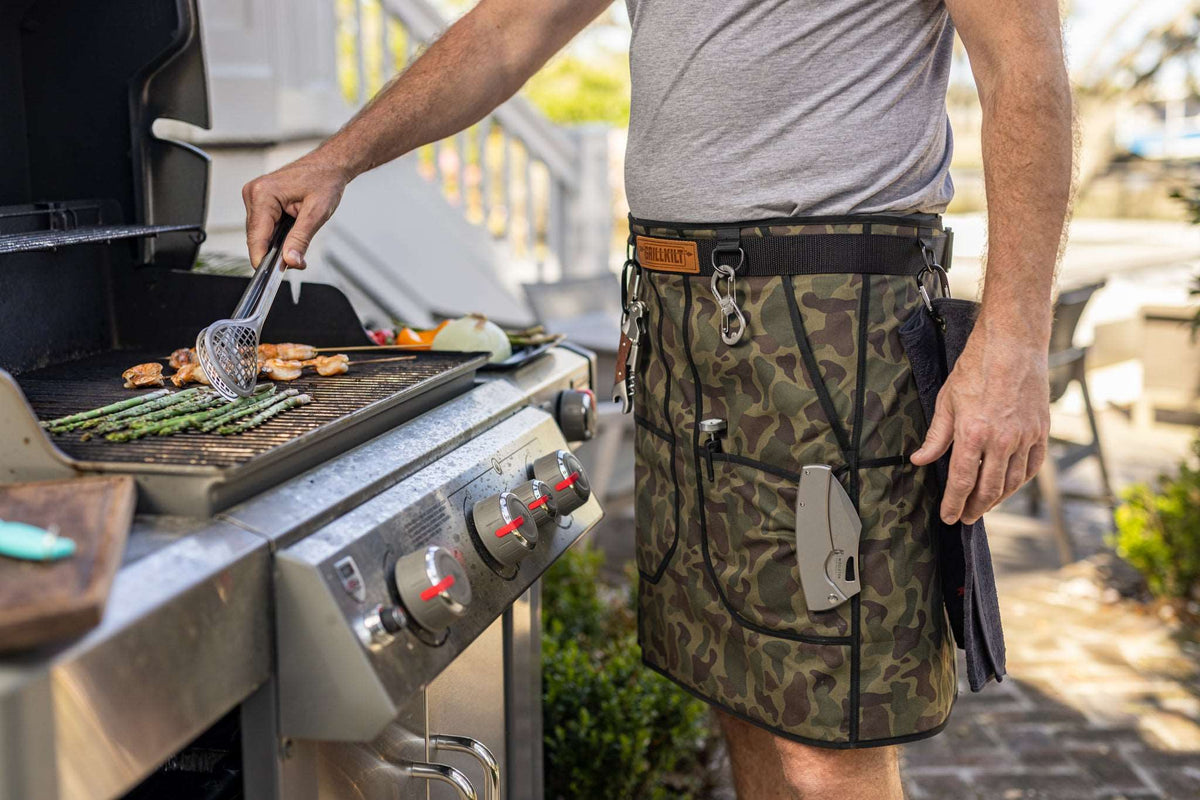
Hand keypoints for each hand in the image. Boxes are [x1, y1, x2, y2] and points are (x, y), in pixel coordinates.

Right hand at [242, 155, 350, 268]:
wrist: (329, 165)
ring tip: (298, 233)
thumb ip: (301, 240)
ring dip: (276, 242)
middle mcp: (253, 193)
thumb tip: (290, 261)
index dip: (264, 260)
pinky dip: (276, 233)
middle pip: (257, 238)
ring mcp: (254, 196)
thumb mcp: (316, 213)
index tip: (273, 276)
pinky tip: (291, 228)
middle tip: (297, 260)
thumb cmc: (325, 180)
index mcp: (263, 194)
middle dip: (274, 252)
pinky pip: (263, 225)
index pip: (256, 238)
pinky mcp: (260, 199)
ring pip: (260, 233)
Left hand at [910, 320, 1049, 524]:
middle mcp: (1002, 440)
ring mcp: (1025, 437)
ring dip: (996, 499)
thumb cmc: (976, 368)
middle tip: (965, 518)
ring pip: (1012, 482)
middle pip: (988, 489)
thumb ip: (936, 437)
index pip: (961, 482)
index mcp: (973, 434)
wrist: (1013, 345)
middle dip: (974, 508)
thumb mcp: (946, 401)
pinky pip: (1032, 466)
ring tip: (983, 506)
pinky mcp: (1040, 431)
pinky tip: (1009, 486)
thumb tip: (919, 460)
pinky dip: (1019, 481)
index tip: (948, 517)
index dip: (953, 503)